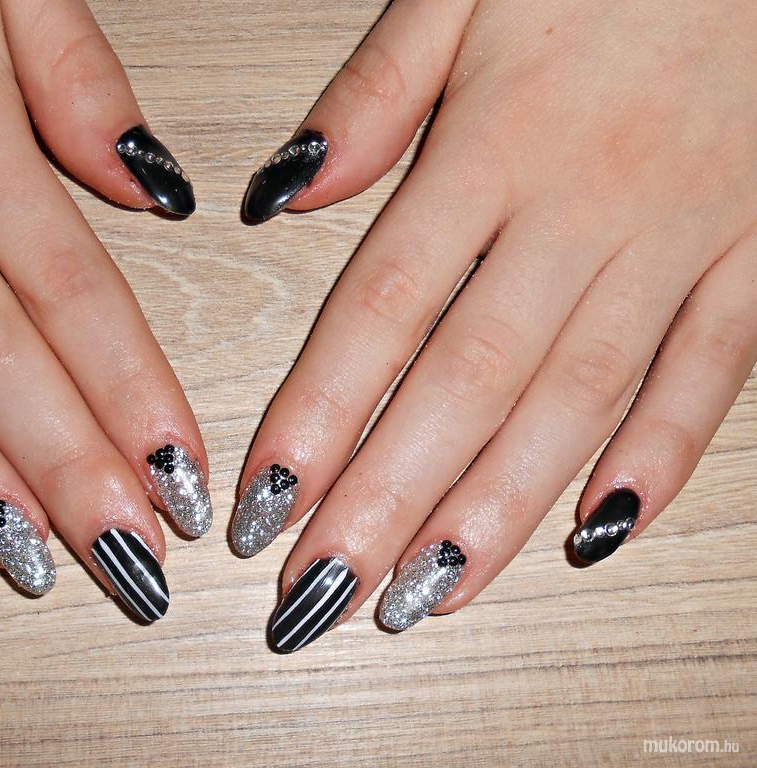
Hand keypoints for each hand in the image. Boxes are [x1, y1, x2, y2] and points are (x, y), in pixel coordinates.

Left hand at [235, 0, 756, 650]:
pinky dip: (657, 458)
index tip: (264, 501)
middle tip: (322, 592)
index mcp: (494, 147)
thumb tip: (282, 193)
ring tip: (424, 596)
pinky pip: (712, 374)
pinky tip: (596, 533)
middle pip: (463, 381)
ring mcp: (678, 239)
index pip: (379, 307)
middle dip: (385, 499)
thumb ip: (371, 94)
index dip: (315, 413)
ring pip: (574, 402)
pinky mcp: (756, 252)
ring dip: (496, 510)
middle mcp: (580, 210)